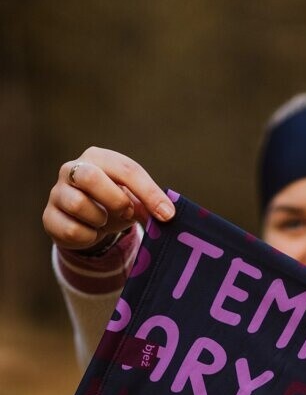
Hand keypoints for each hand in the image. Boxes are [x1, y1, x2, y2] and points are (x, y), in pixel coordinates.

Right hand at [42, 146, 175, 250]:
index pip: (126, 169)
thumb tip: (167, 215)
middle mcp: (73, 169)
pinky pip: (71, 230)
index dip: (149, 193)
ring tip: (104, 221)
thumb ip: (149, 205)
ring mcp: (57, 192)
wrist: (86, 223)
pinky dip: (88, 236)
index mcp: (99, 158)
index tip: (167, 215)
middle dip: (115, 200)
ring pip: (78, 204)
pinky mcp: (49, 217)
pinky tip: (91, 232)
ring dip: (100, 220)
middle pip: (90, 178)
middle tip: (127, 213)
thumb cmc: (113, 204)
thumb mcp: (134, 200)